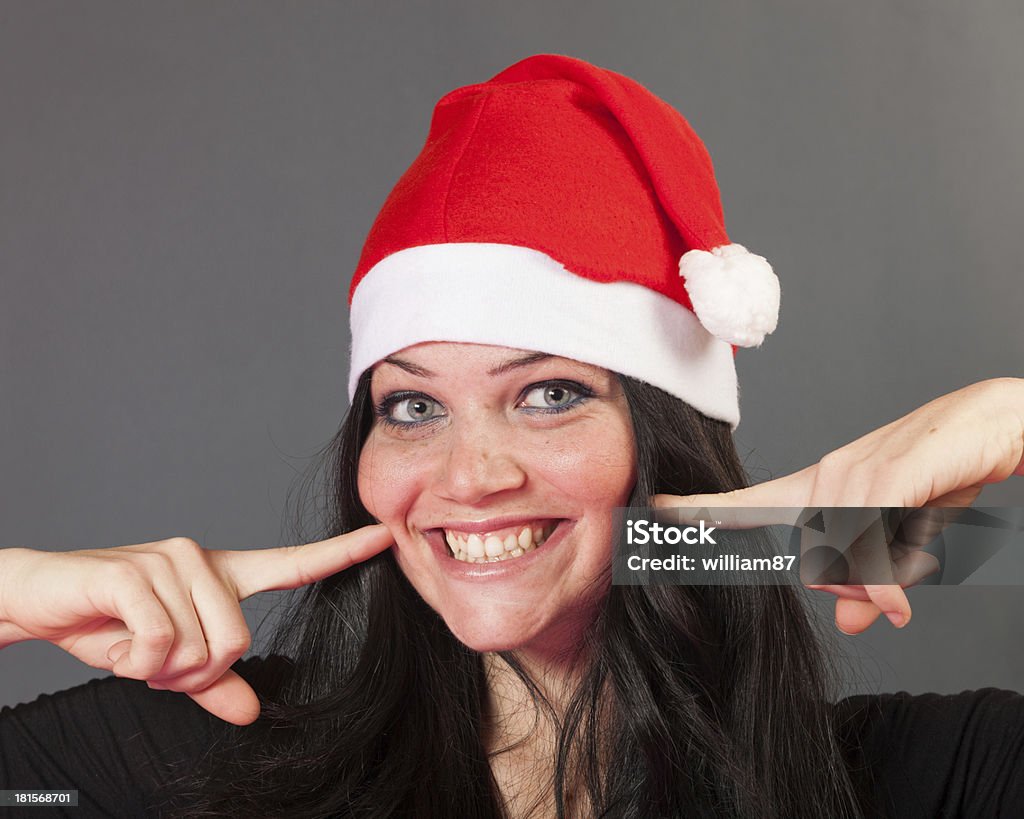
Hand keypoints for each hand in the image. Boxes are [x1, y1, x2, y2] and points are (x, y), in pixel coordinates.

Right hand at [0, 525, 393, 724]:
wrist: (42, 599)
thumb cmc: (110, 624)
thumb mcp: (168, 661)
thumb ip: (213, 683)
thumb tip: (253, 712)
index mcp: (221, 576)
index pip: (293, 564)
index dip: (342, 554)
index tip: (385, 537)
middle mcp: (203, 560)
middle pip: (238, 643)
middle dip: (193, 673)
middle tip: (155, 659)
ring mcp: (172, 560)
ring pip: (201, 647)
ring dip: (160, 668)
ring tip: (130, 643)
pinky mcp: (137, 571)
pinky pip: (161, 642)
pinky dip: (135, 662)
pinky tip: (113, 638)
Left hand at [654, 378, 1023, 633]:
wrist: (995, 423)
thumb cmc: (943, 476)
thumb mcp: (907, 541)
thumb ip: (875, 579)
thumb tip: (855, 622)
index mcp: (822, 489)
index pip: (751, 505)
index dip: (701, 510)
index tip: (656, 509)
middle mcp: (828, 477)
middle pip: (816, 567)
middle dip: (853, 590)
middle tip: (895, 578)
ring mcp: (856, 473)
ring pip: (843, 561)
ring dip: (880, 585)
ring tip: (915, 564)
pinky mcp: (891, 473)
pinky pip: (871, 544)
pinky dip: (886, 582)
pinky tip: (898, 601)